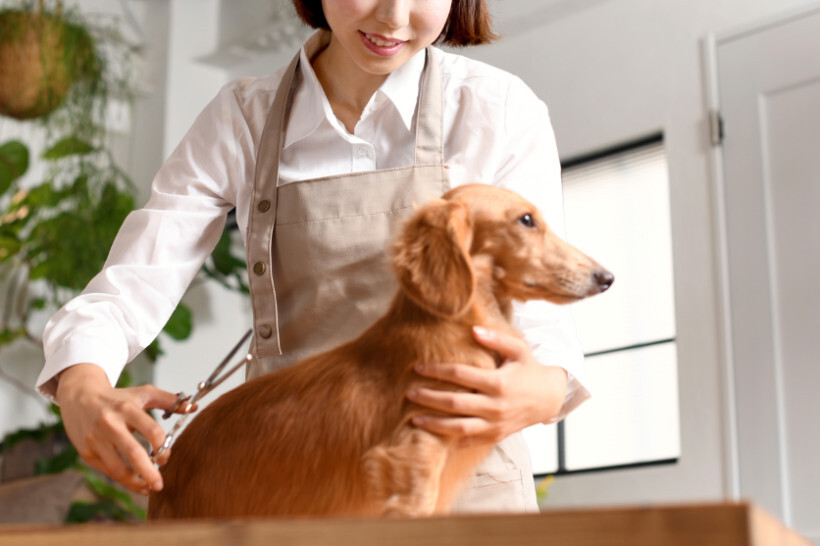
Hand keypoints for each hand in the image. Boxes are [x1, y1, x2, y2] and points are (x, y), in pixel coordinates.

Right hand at [55, 364, 187, 495]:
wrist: (80, 396)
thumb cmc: (118, 398)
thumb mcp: (143, 393)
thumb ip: (169, 400)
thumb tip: (193, 407)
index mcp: (127, 408)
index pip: (151, 431)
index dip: (162, 447)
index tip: (166, 457)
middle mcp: (110, 423)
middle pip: (134, 453)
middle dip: (149, 472)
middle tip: (160, 485)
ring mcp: (96, 439)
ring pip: (117, 468)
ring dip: (134, 482)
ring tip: (147, 488)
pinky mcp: (86, 452)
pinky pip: (107, 470)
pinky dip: (121, 480)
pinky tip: (134, 483)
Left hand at [407, 326, 566, 446]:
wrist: (549, 399)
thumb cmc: (529, 370)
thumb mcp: (518, 349)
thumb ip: (496, 338)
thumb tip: (473, 330)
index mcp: (499, 382)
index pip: (461, 374)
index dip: (437, 370)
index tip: (418, 367)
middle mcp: (496, 406)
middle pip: (456, 403)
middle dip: (430, 398)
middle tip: (409, 393)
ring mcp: (495, 425)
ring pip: (459, 428)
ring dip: (435, 424)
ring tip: (414, 419)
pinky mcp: (495, 437)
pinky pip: (468, 442)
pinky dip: (449, 441)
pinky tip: (431, 437)